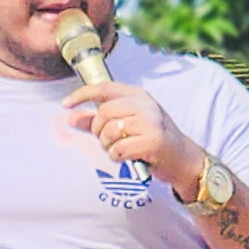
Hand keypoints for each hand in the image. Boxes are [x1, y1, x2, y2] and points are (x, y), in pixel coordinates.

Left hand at [60, 77, 205, 195]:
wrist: (183, 159)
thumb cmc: (153, 141)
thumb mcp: (127, 126)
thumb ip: (98, 121)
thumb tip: (72, 118)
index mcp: (138, 95)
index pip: (105, 88)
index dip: (82, 95)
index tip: (65, 104)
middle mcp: (145, 105)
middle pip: (104, 113)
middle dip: (98, 131)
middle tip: (107, 141)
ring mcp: (150, 122)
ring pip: (110, 131)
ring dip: (108, 146)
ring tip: (120, 150)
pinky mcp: (153, 141)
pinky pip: (118, 149)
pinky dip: (117, 157)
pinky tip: (127, 158)